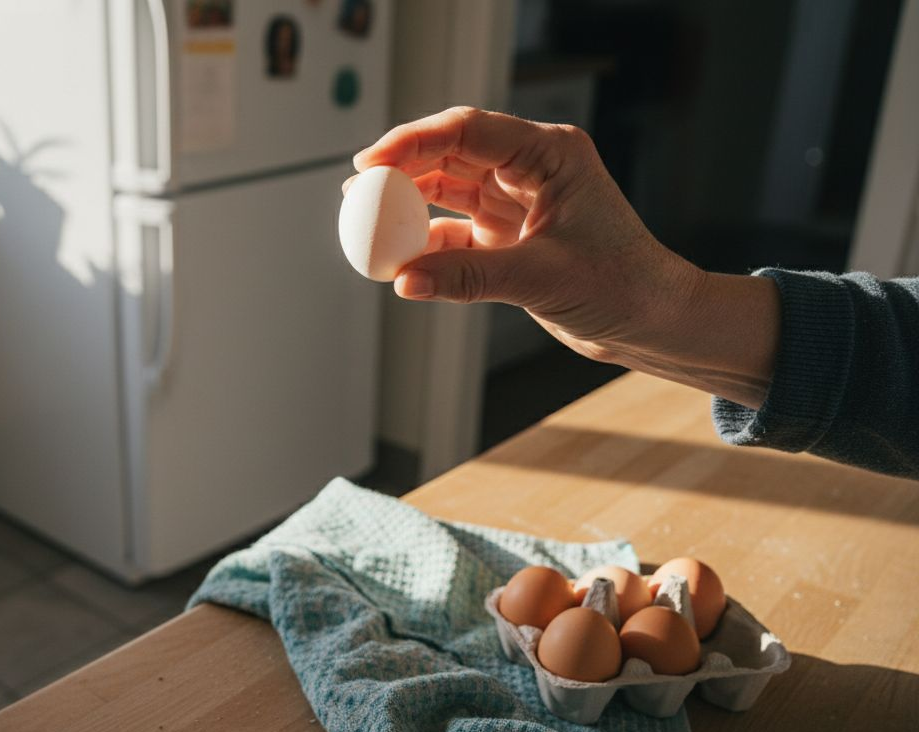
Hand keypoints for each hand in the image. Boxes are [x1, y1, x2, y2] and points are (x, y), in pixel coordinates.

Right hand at [349, 107, 779, 407]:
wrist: (652, 322)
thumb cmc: (622, 285)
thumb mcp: (541, 277)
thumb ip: (468, 276)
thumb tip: (403, 281)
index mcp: (549, 154)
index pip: (467, 131)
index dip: (412, 142)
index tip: (369, 162)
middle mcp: (530, 169)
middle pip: (450, 153)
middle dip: (401, 169)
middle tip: (357, 189)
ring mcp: (517, 201)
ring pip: (447, 190)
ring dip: (408, 206)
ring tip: (365, 222)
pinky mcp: (508, 236)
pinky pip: (454, 232)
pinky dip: (425, 245)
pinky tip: (398, 261)